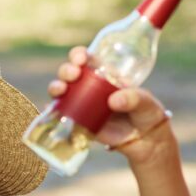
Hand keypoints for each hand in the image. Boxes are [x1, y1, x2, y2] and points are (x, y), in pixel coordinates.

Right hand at [47, 45, 173, 158]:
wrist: (145, 140)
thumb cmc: (146, 113)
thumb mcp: (146, 102)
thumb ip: (134, 98)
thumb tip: (113, 100)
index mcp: (105, 74)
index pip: (87, 59)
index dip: (79, 55)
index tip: (81, 58)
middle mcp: (89, 86)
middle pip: (70, 73)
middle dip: (66, 70)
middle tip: (73, 74)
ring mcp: (82, 104)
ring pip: (62, 92)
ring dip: (56, 88)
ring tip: (61, 90)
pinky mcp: (79, 122)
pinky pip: (60, 115)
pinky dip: (51, 111)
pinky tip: (48, 109)